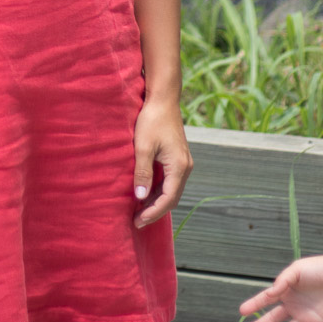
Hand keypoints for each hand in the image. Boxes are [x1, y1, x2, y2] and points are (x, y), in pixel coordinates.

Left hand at [132, 98, 191, 228]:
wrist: (163, 99)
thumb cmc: (152, 120)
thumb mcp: (143, 146)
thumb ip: (142, 172)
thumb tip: (140, 197)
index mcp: (179, 166)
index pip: (168, 199)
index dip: (153, 213)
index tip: (138, 222)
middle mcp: (185, 167)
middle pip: (172, 198)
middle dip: (155, 211)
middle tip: (137, 221)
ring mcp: (183, 162)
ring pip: (172, 190)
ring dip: (157, 201)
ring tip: (139, 211)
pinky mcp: (178, 157)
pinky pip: (170, 181)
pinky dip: (159, 190)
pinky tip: (146, 194)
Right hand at [239, 256, 322, 321]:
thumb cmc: (318, 268)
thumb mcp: (296, 270)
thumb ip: (283, 281)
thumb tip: (270, 294)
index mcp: (286, 291)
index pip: (266, 300)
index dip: (254, 305)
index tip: (242, 312)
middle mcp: (293, 306)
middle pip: (274, 319)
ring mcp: (305, 317)